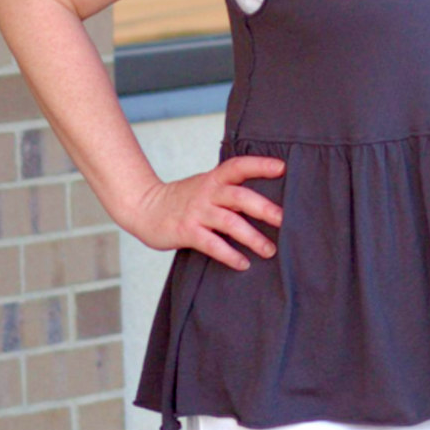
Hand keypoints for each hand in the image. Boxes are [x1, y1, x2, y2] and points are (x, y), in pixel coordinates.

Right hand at [125, 155, 284, 270]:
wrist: (144, 208)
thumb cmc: (182, 200)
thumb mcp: (205, 186)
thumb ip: (230, 190)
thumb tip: (266, 202)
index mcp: (214, 179)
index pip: (238, 166)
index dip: (260, 165)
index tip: (282, 168)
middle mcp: (207, 193)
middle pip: (239, 196)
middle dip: (264, 208)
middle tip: (284, 220)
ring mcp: (197, 212)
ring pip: (230, 222)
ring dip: (252, 237)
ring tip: (269, 250)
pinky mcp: (187, 231)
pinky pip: (212, 244)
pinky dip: (229, 255)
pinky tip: (243, 264)